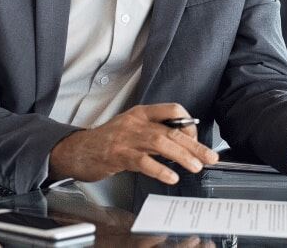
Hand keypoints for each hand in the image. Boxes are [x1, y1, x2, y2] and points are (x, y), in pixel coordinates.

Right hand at [49, 104, 219, 184]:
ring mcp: (126, 138)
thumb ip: (154, 132)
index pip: (172, 110)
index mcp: (141, 113)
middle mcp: (136, 122)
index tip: (196, 140)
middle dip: (194, 144)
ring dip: (182, 156)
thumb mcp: (132, 129)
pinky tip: (171, 177)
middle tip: (209, 157)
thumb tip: (182, 144)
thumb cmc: (106, 142)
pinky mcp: (118, 155)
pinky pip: (143, 161)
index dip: (188, 124)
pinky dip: (160, 169)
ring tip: (196, 167)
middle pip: (171, 130)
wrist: (77, 150)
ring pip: (160, 143)